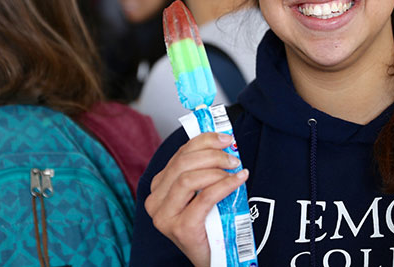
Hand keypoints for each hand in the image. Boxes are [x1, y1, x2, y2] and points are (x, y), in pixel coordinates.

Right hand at [144, 132, 248, 266]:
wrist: (215, 257)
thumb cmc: (209, 223)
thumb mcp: (202, 191)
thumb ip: (204, 169)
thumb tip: (224, 142)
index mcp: (159, 187)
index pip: (180, 154)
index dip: (204, 141)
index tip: (226, 138)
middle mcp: (155, 201)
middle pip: (182, 163)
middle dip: (212, 154)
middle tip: (233, 158)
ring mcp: (165, 217)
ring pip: (188, 178)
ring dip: (216, 170)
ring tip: (235, 171)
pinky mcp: (180, 229)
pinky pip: (204, 198)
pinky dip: (224, 185)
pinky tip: (238, 180)